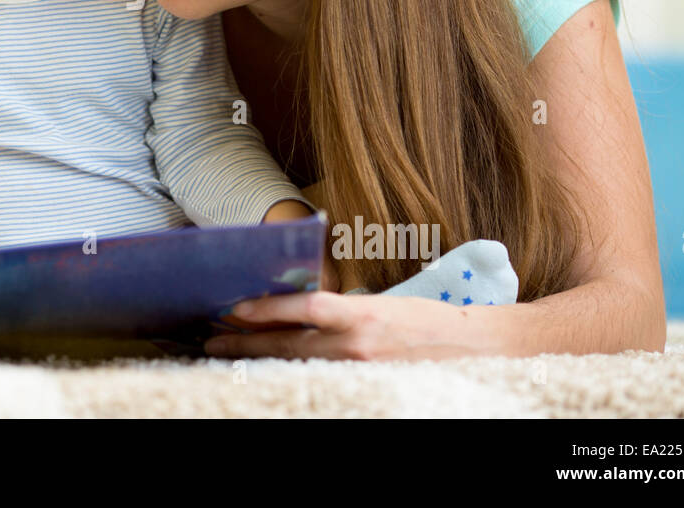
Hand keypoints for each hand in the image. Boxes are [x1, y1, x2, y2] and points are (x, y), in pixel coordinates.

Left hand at [204, 291, 496, 360]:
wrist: (472, 349)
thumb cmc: (424, 320)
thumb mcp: (380, 302)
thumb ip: (338, 307)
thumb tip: (292, 306)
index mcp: (363, 314)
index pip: (306, 307)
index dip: (268, 308)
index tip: (235, 306)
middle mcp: (358, 345)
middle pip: (290, 344)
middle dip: (247, 340)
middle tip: (211, 336)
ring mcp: (360, 368)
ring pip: (295, 364)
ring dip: (259, 357)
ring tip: (226, 351)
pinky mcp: (364, 381)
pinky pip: (315, 374)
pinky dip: (288, 368)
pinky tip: (266, 365)